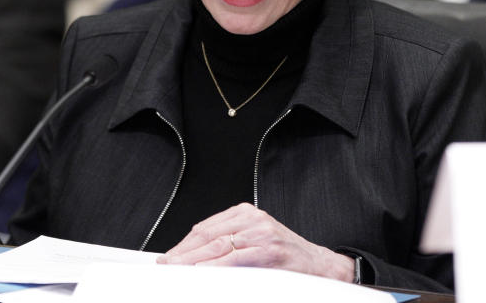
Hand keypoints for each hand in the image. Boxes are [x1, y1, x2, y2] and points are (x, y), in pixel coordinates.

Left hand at [157, 203, 353, 281]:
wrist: (320, 267)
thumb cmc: (286, 258)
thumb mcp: (256, 242)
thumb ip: (230, 245)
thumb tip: (195, 258)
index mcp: (246, 213)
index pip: (206, 228)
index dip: (183, 244)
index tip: (168, 258)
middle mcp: (252, 218)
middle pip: (207, 235)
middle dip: (182, 253)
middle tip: (165, 266)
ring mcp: (261, 232)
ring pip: (217, 246)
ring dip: (192, 260)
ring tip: (175, 270)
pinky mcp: (269, 250)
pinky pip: (234, 259)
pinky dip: (214, 266)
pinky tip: (200, 272)